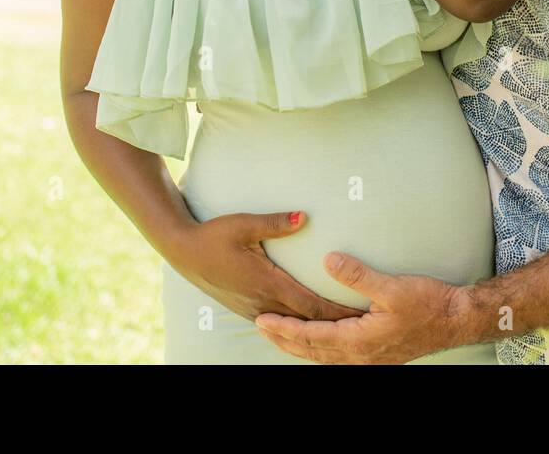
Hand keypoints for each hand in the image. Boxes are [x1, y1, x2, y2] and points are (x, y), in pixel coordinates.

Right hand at [164, 211, 364, 323]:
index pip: (310, 304)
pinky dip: (299, 328)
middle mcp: (262, 302)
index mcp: (266, 283)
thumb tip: (304, 217)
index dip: (337, 312)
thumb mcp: (244, 224)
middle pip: (307, 320)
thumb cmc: (214, 234)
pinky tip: (312, 330)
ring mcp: (254, 309)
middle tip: (365, 328)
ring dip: (318, 329)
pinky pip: (279, 324)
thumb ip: (276, 223)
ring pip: (293, 326)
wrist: (183, 251)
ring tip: (346, 332)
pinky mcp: (247, 309)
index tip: (361, 314)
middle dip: (336, 325)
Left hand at [254, 252, 474, 363]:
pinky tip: (318, 344)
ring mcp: (370, 359)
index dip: (285, 328)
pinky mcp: (377, 356)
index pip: (312, 336)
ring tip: (280, 336)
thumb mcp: (392, 286)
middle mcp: (361, 356)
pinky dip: (321, 351)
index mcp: (360, 340)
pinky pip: (339, 358)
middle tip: (260, 327)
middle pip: (313, 351)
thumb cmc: (428, 303)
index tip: (263, 319)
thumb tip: (327, 259)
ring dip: (300, 347)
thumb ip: (357, 275)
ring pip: (325, 357)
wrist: (455, 320)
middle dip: (285, 340)